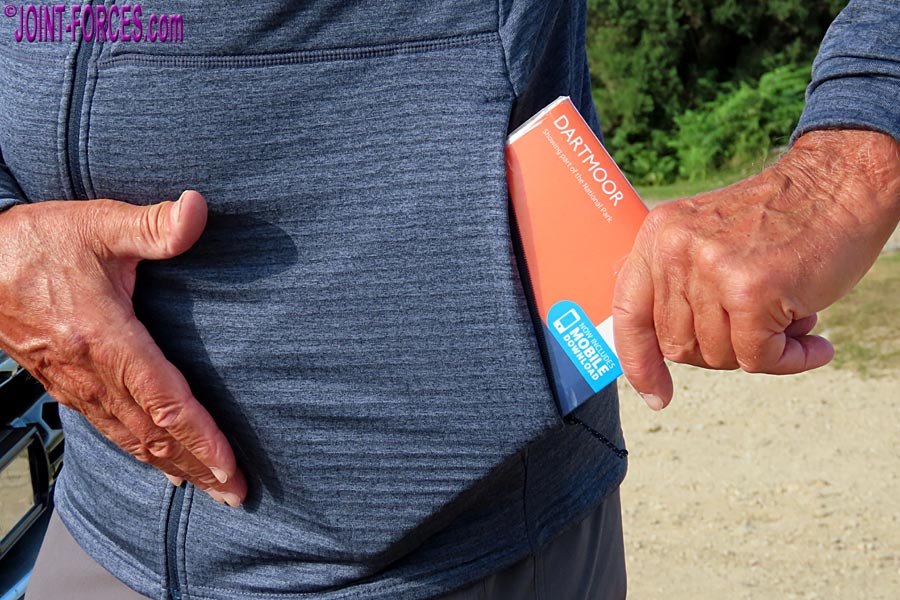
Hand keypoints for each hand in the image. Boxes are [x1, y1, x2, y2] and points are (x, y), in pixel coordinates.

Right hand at [0, 191, 246, 505]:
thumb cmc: (34, 242)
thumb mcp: (97, 224)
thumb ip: (152, 225)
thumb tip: (197, 209)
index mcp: (105, 339)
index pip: (164, 401)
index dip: (200, 438)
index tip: (230, 467)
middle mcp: (91, 372)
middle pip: (153, 434)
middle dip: (198, 467)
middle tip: (235, 494)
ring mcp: (74, 384)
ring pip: (130, 438)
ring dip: (172, 466)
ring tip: (208, 488)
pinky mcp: (63, 383)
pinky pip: (107, 428)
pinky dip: (139, 451)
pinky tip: (157, 462)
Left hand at [613, 130, 899, 409]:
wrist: (841, 184)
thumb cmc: (782, 220)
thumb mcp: (709, 239)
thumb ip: (682, 285)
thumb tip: (670, 353)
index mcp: (659, 237)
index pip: (629, 313)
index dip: (639, 361)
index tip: (655, 394)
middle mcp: (675, 251)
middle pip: (679, 345)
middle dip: (720, 350)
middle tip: (759, 328)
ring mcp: (710, 269)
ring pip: (718, 354)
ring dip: (761, 351)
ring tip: (790, 318)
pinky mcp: (749, 289)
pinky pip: (758, 358)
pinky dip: (790, 360)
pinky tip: (814, 340)